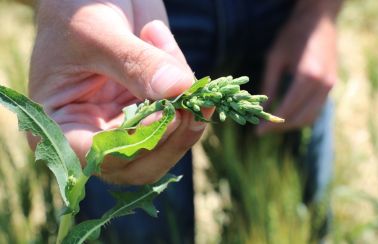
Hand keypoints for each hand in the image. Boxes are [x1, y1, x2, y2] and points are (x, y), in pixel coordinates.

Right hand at [30, 0, 208, 183]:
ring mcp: (129, 123)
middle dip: (171, 136)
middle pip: (140, 164)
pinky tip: (170, 50)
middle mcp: (96, 133)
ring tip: (169, 53)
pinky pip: (183, 115)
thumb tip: (177, 88)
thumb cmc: (75, 10)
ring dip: (186, 108)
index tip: (166, 115)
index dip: (133, 145)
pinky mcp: (155, 108)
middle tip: (193, 101)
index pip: (97, 157)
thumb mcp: (97, 32)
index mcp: (62, 126)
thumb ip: (135, 63)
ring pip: (168, 144)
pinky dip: (190, 91)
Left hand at [257, 3, 338, 133]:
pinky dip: (301, 115)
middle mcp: (323, 85)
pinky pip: (316, 108)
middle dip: (281, 128)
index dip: (271, 124)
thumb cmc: (293, 35)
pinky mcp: (331, 85)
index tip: (258, 133)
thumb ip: (269, 86)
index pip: (288, 110)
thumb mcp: (275, 58)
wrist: (319, 19)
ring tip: (273, 125)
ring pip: (311, 117)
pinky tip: (286, 114)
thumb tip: (261, 109)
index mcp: (308, 76)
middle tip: (263, 130)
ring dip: (292, 125)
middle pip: (301, 119)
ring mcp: (330, 86)